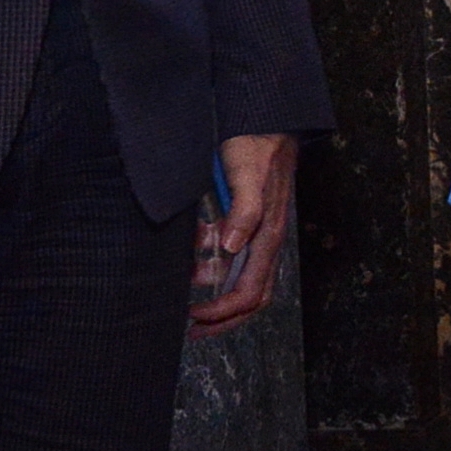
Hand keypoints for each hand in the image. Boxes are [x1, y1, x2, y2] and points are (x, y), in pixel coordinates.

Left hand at [192, 133, 296, 328]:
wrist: (264, 120)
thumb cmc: (256, 146)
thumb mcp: (248, 176)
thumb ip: (244, 210)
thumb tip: (232, 247)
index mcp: (267, 237)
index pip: (249, 292)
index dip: (222, 312)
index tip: (193, 316)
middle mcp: (265, 240)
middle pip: (251, 297)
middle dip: (222, 319)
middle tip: (191, 329)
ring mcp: (257, 233)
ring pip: (241, 278)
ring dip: (214, 294)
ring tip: (183, 296)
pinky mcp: (246, 221)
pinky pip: (230, 254)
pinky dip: (210, 262)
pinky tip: (190, 254)